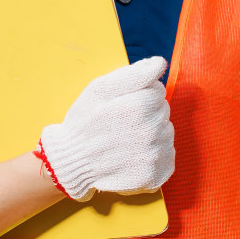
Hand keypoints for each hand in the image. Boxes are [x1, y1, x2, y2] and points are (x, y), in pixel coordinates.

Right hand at [37, 56, 173, 200]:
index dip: (140, 94)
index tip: (122, 104)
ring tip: (126, 138)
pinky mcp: (154, 175)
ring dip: (151, 132)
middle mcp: (150, 133)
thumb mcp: (100, 89)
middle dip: (145, 112)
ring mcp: (153, 156)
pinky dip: (154, 154)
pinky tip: (134, 154)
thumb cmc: (85, 121)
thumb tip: (159, 63)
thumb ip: (133, 74)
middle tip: (121, 122)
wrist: (72, 161)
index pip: (158, 90)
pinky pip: (167, 155)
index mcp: (137, 107)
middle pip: (163, 110)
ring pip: (166, 132)